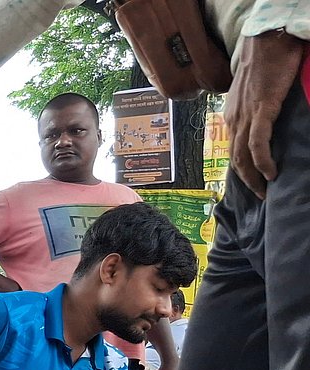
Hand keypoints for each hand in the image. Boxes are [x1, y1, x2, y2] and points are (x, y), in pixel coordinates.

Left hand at [226, 31, 304, 198]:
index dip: (240, 169)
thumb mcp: (253, 93)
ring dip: (253, 177)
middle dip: (246, 181)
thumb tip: (258, 122)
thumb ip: (253, 110)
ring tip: (263, 191)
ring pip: (243, 155)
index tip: (249, 183)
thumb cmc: (264, 63)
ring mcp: (245, 116)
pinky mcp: (260, 110)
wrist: (266, 41)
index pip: (232, 149)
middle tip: (258, 196)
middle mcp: (233, 120)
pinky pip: (257, 143)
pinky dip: (262, 160)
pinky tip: (270, 173)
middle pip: (235, 158)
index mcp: (231, 116)